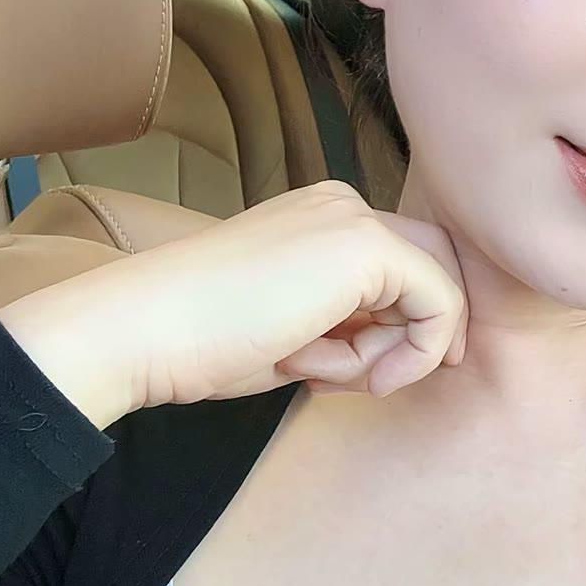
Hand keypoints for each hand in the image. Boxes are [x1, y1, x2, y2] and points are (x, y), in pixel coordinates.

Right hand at [0, 182, 467, 427]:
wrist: (146, 330)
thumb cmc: (201, 341)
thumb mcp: (292, 332)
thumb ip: (348, 328)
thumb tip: (400, 351)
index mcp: (319, 218)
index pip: (404, 266)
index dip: (404, 327)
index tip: (369, 376)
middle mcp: (342, 205)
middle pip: (434, 268)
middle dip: (415, 334)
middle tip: (372, 381)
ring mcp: (354, 219)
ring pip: (437, 289)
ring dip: (396, 351)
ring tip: (323, 372)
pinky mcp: (366, 246)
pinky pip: (439, 305)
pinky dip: (412, 354)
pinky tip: (353, 375)